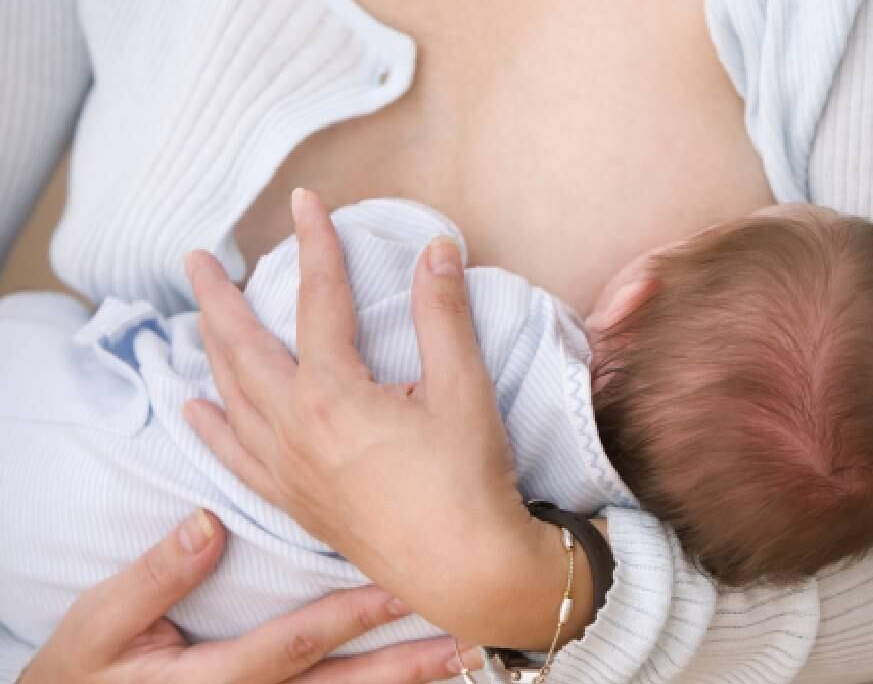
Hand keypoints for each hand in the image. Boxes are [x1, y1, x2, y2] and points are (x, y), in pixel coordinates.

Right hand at [18, 510, 478, 683]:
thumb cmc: (86, 670)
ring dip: (406, 681)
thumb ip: (153, 579)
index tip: (400, 589)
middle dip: (407, 663)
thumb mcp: (100, 624)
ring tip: (461, 659)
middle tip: (465, 641)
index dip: (349, 618)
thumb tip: (206, 526)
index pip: (295, 643)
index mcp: (215, 678)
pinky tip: (419, 677)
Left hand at [183, 189, 579, 647]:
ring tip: (197, 318)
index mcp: (333, 394)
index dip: (314, 245)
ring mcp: (287, 469)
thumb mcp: (464, 389)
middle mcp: (294, 429)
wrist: (467, 569)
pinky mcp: (294, 501)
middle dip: (218, 296)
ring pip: (230, 397)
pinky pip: (234, 456)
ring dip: (209, 350)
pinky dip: (211, 425)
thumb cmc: (468, 480)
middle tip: (198, 258)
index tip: (306, 202)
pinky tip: (196, 408)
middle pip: (242, 347)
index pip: (318, 300)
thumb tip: (436, 248)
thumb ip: (443, 314)